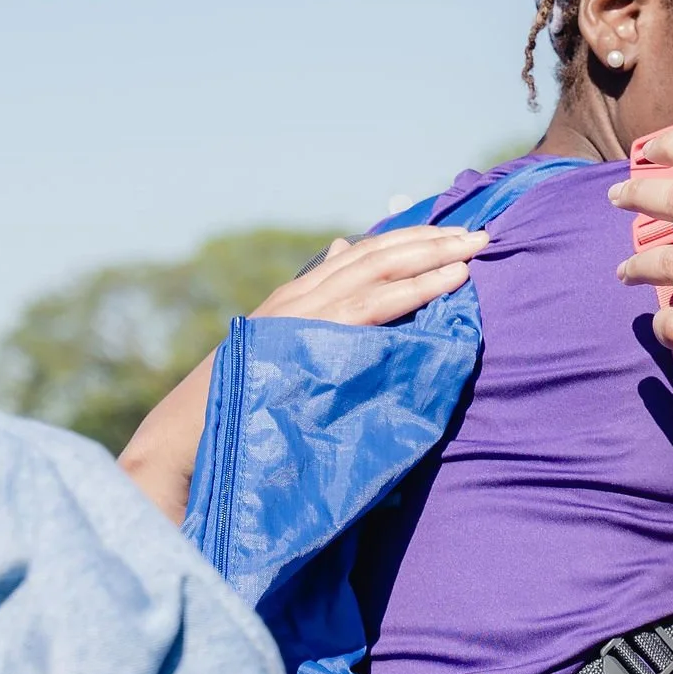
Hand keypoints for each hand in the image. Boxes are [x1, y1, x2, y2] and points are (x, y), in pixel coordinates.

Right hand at [117, 222, 488, 521]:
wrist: (191, 440)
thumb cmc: (237, 407)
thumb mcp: (279, 354)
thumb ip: (314, 313)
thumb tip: (342, 255)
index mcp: (297, 297)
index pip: (364, 253)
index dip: (410, 240)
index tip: (452, 234)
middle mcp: (302, 295)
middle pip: (378, 253)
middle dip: (432, 240)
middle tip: (481, 234)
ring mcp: (305, 314)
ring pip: (381, 270)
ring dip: (433, 257)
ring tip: (475, 250)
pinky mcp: (312, 340)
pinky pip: (376, 307)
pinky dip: (418, 290)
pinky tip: (449, 282)